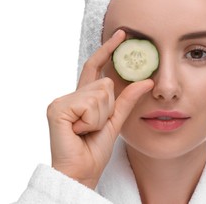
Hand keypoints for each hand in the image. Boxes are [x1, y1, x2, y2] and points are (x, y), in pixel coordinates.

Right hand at [46, 29, 153, 188]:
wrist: (81, 171)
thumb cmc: (94, 149)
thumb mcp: (116, 121)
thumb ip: (127, 100)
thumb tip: (147, 81)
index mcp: (82, 97)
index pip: (96, 66)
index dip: (108, 50)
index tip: (122, 34)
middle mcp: (70, 95)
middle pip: (104, 83)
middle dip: (108, 107)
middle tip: (95, 126)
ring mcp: (62, 101)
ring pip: (100, 93)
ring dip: (100, 116)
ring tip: (87, 131)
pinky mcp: (58, 108)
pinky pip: (90, 104)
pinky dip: (92, 121)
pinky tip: (79, 131)